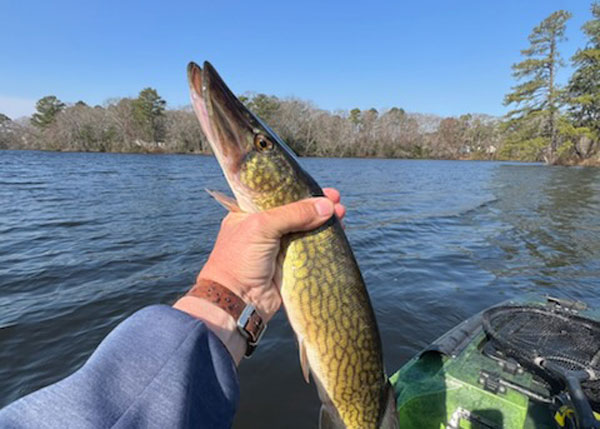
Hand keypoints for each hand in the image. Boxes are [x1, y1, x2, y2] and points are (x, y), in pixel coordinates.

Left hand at [173, 188, 344, 363]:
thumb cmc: (239, 260)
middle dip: (317, 206)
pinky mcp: (288, 267)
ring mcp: (277, 249)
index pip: (279, 197)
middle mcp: (263, 230)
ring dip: (323, 224)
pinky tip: (337, 236)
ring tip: (342, 215)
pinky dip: (323, 244)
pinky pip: (310, 252)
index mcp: (249, 215)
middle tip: (337, 201)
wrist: (236, 302)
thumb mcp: (262, 227)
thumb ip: (294, 214)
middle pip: (296, 213)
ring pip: (305, 231)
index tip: (322, 189)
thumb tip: (327, 206)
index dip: (300, 192)